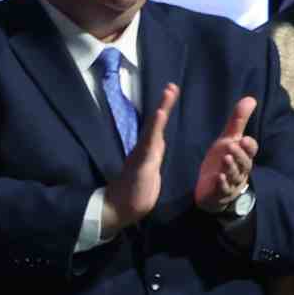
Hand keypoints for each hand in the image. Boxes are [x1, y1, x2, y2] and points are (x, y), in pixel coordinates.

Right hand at [99, 82, 179, 237]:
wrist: (121, 208)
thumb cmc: (135, 193)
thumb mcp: (149, 172)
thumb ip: (152, 157)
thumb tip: (156, 144)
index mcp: (149, 151)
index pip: (159, 127)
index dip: (165, 110)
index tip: (172, 92)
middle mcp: (145, 149)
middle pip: (156, 123)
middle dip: (165, 104)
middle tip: (172, 86)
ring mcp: (142, 155)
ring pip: (153, 129)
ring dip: (161, 111)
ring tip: (168, 94)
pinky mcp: (141, 163)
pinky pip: (149, 143)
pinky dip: (155, 128)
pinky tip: (159, 116)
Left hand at [192, 95, 259, 216]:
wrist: (212, 188)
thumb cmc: (222, 160)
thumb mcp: (228, 139)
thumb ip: (238, 121)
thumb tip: (250, 98)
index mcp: (243, 156)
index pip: (250, 151)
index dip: (248, 146)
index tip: (244, 139)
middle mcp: (240, 170)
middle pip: (244, 163)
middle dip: (239, 155)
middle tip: (232, 146)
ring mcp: (231, 182)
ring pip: (234, 176)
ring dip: (230, 167)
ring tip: (225, 158)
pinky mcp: (220, 192)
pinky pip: (223, 189)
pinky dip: (221, 184)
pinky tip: (218, 178)